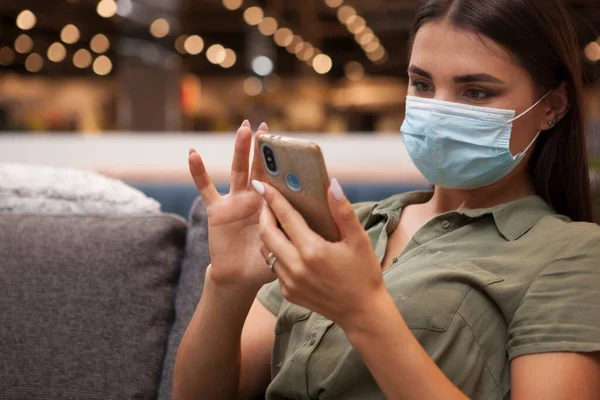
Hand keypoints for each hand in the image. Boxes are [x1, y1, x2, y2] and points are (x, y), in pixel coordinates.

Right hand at [189, 121, 275, 290]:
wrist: (240, 277)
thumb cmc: (265, 262)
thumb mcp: (281, 246)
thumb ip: (288, 233)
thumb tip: (304, 221)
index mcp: (272, 205)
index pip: (279, 180)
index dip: (283, 164)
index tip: (290, 144)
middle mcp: (254, 198)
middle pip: (259, 168)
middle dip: (262, 148)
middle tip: (265, 127)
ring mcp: (235, 201)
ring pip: (237, 171)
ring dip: (240, 150)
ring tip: (243, 129)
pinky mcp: (217, 210)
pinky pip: (206, 188)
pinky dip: (199, 172)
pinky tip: (193, 154)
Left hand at [251, 179, 386, 329]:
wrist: (361, 312)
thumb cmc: (363, 274)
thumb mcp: (359, 240)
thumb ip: (343, 212)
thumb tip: (333, 185)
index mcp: (312, 251)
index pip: (285, 217)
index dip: (272, 198)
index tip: (261, 184)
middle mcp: (296, 267)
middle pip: (267, 233)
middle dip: (264, 213)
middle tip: (266, 199)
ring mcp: (289, 282)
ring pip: (266, 251)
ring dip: (266, 233)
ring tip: (272, 218)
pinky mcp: (288, 293)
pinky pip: (274, 266)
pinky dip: (274, 251)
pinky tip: (285, 243)